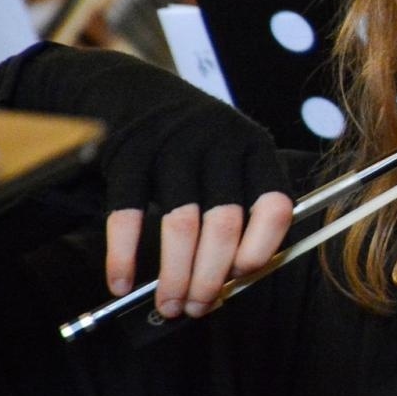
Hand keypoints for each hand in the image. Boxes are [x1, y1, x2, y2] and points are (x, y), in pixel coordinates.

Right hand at [0, 44, 291, 316]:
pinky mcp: (127, 151)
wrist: (124, 87)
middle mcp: (217, 143)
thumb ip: (237, 206)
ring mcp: (171, 145)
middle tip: (199, 309)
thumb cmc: (187, 140)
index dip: (264, 247)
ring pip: (181, 226)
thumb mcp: (224, 157)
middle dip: (212, 278)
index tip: (243, 278)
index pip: (275, 203)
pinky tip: (121, 282)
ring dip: (175, 276)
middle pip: (224, 225)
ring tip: (169, 306)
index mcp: (253, 147)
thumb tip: (236, 279)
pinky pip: (127, 214)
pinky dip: (123, 255)